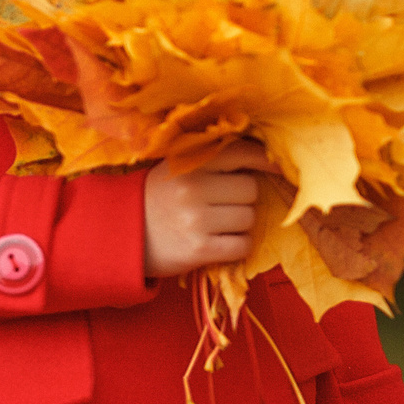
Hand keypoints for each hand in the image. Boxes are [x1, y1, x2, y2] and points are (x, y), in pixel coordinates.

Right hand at [142, 140, 267, 277]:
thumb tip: (266, 155)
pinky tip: (219, 242)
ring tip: (216, 224)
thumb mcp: (178, 167)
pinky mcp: (199, 250)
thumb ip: (213, 157)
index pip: (241, 153)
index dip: (264, 160)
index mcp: (188, 162)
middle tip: (222, 204)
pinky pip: (242, 245)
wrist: (125, 235)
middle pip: (250, 190)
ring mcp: (196, 220)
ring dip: (240, 224)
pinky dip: (237, 246)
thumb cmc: (160, 197)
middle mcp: (193, 188)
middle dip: (243, 198)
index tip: (278, 166)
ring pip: (249, 218)